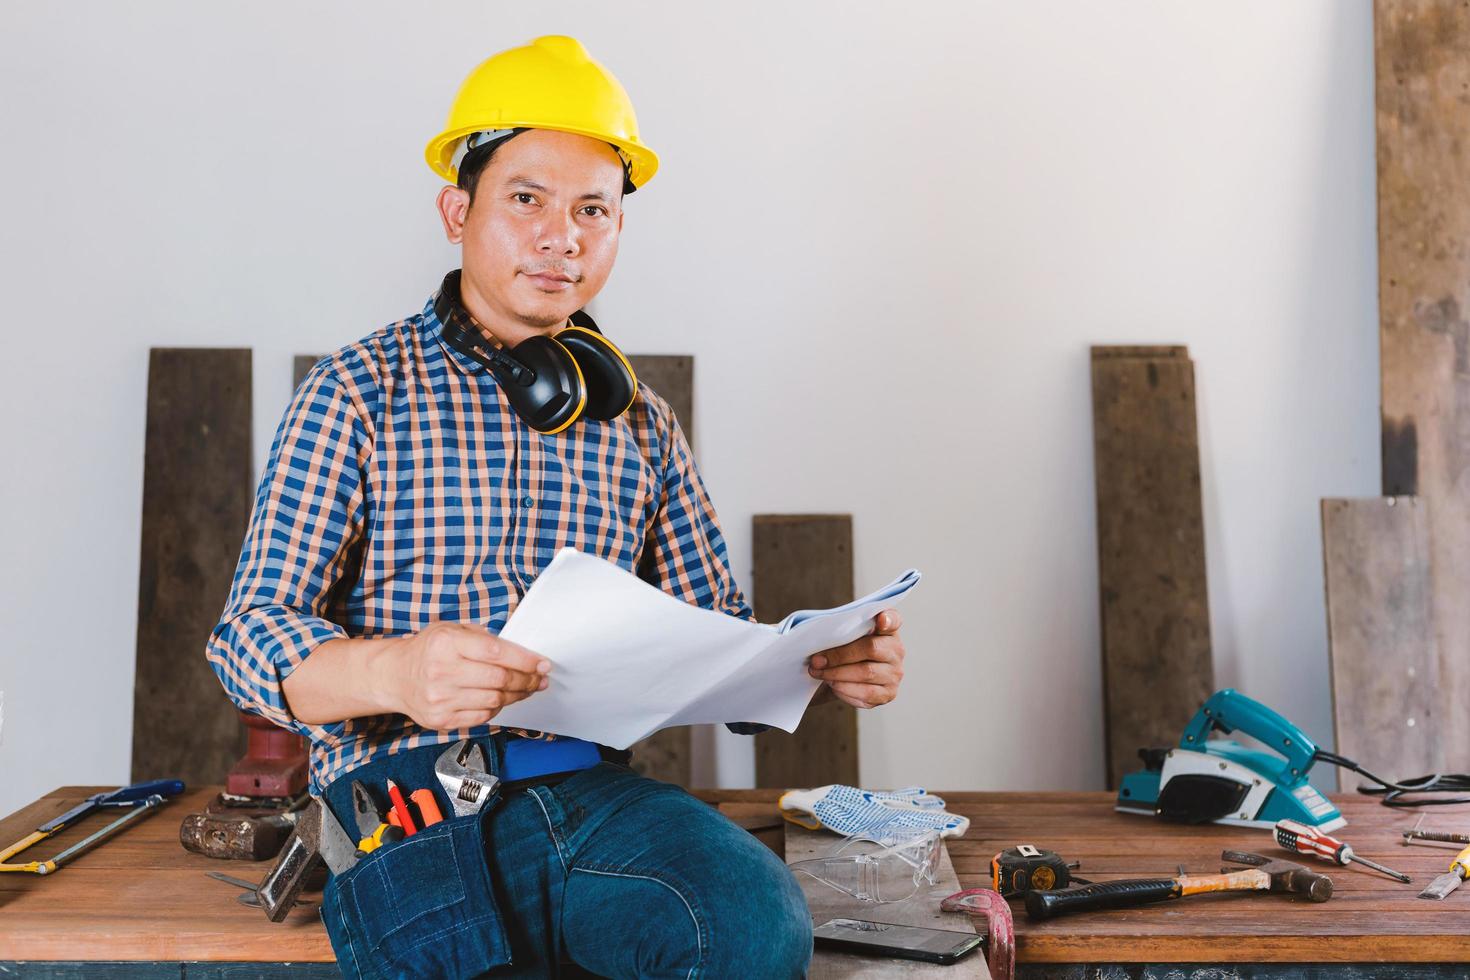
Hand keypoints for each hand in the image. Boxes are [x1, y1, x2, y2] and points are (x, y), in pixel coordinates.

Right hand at [381, 622, 551, 730]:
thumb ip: (482, 637)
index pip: (496, 653)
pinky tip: (502, 699)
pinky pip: (482, 716)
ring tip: (527, 689)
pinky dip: (498, 708)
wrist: (393, 676)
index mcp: (447, 643)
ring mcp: (440, 699)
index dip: (525, 660)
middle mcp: (442, 671)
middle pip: (499, 680)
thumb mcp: (450, 629)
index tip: (543, 663)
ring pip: (494, 701)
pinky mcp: (441, 720)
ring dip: (517, 696)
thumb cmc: (427, 650)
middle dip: (528, 680)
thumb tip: (519, 651)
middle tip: (540, 679)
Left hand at [806, 609, 904, 708]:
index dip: (888, 619)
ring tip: (819, 673)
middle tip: (816, 660)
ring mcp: (895, 673)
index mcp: (887, 629)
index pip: (893, 619)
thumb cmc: (844, 651)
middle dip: (839, 655)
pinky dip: (846, 690)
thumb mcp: (844, 636)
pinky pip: (867, 693)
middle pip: (870, 648)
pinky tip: (833, 686)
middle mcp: (896, 650)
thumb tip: (823, 636)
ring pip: (866, 673)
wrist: (846, 676)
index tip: (880, 619)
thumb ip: (842, 629)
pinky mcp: (888, 693)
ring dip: (837, 674)